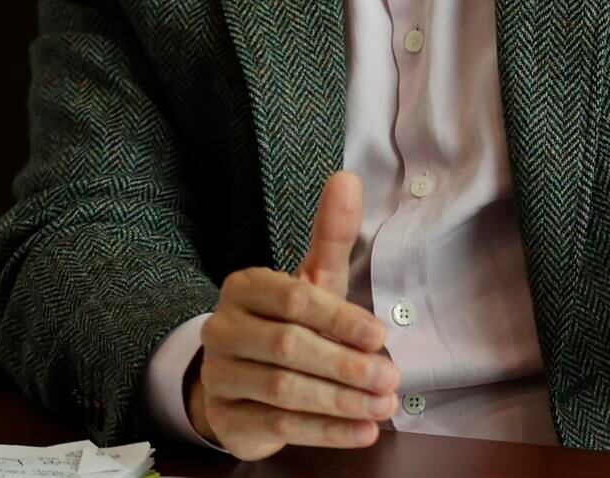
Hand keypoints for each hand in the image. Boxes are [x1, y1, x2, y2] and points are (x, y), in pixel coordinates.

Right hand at [186, 171, 398, 458]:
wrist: (241, 380)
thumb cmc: (288, 320)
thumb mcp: (312, 280)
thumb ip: (332, 235)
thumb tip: (347, 178)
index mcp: (244, 287)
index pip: (292, 299)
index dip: (338, 318)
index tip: (380, 335)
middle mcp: (223, 328)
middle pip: (288, 347)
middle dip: (344, 365)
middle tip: (390, 379)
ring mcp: (220, 375)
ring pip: (283, 390)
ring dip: (340, 401)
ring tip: (383, 406)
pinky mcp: (227, 417)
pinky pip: (279, 426)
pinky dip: (326, 431)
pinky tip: (362, 431)